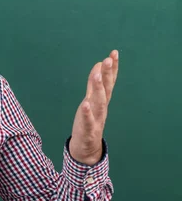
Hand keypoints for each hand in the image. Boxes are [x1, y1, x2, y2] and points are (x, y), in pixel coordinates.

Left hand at [69, 50, 118, 164]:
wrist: (86, 147)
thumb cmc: (89, 120)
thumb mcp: (91, 99)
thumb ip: (94, 83)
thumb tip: (99, 63)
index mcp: (102, 100)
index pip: (109, 81)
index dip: (113, 68)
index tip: (115, 52)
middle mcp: (101, 107)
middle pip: (106, 89)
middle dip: (108, 74)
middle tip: (109, 58)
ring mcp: (96, 118)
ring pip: (99, 102)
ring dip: (98, 88)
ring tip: (97, 75)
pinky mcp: (88, 129)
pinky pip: (88, 120)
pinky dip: (88, 112)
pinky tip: (86, 104)